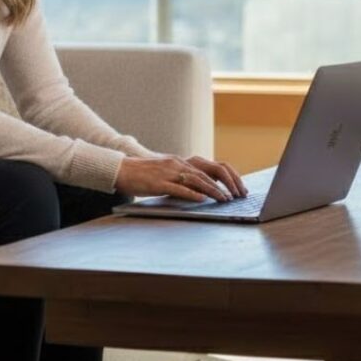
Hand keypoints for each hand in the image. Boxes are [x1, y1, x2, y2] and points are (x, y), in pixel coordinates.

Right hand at [114, 154, 248, 201]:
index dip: (227, 177)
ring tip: (225, 199)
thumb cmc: (144, 174)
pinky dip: (192, 194)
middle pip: (207, 172)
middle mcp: (177, 164)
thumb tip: (201, 191)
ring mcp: (168, 172)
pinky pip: (179, 188)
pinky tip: (202, 199)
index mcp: (181, 161)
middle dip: (225, 184)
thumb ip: (183, 179)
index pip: (210, 167)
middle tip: (237, 195)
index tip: (238, 188)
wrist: (122, 170)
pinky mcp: (159, 183)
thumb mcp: (167, 173)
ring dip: (213, 190)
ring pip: (196, 180)